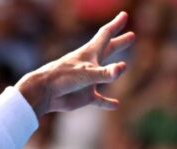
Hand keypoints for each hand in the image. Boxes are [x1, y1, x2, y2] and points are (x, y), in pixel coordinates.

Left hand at [17, 12, 134, 116]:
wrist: (44, 93)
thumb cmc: (63, 78)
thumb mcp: (87, 73)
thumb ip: (105, 72)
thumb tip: (122, 68)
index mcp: (89, 53)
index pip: (105, 34)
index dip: (116, 25)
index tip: (124, 15)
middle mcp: (90, 65)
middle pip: (108, 50)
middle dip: (119, 42)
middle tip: (132, 35)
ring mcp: (87, 81)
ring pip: (105, 74)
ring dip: (114, 70)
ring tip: (124, 65)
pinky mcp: (84, 96)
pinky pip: (99, 100)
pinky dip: (107, 102)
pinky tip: (115, 104)